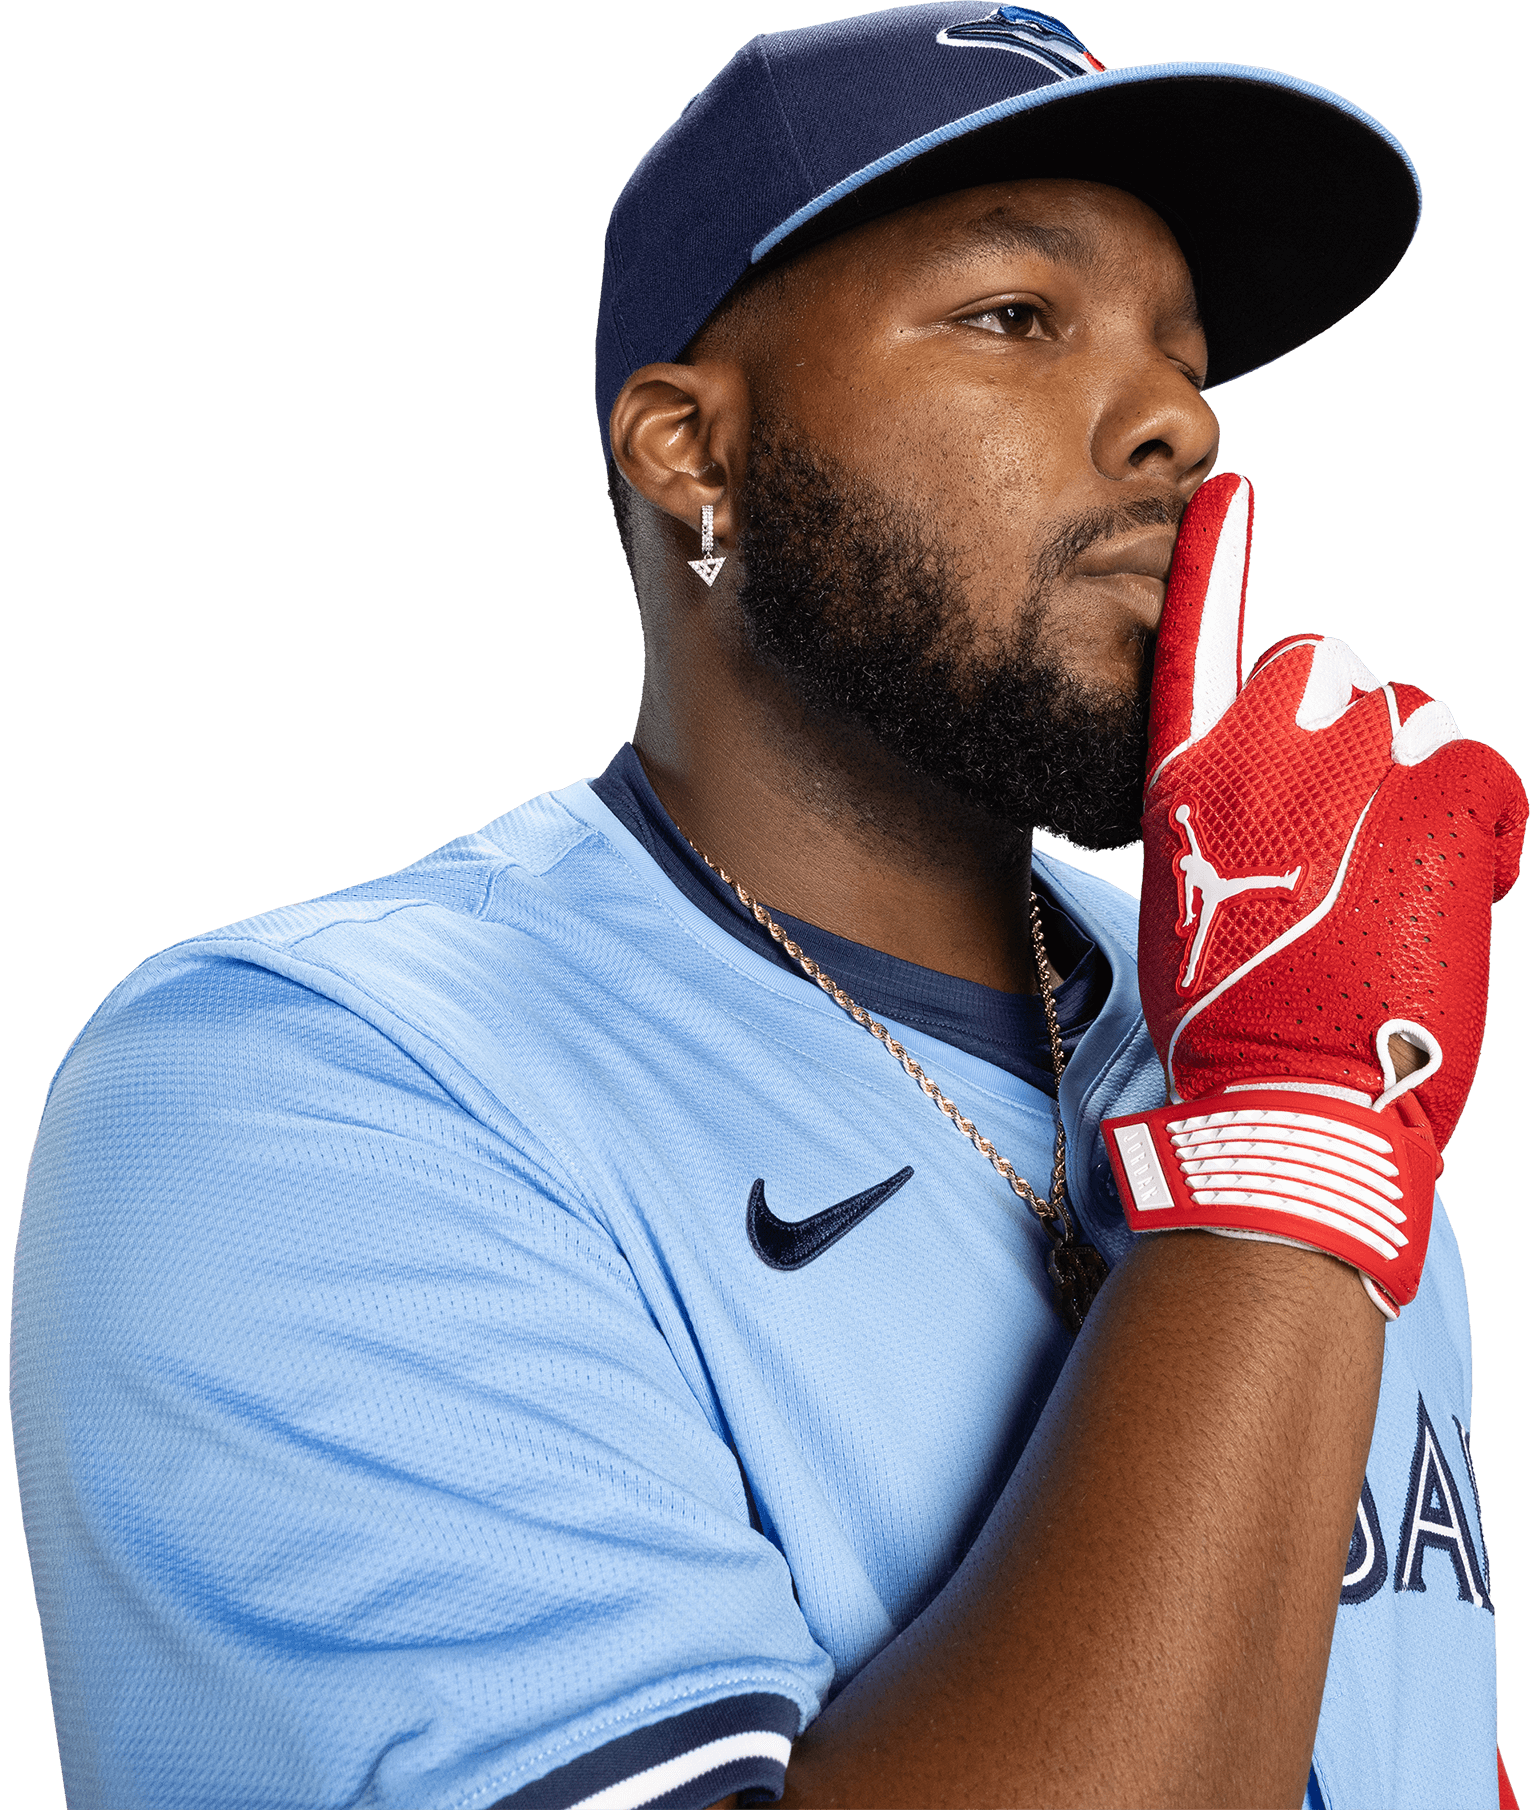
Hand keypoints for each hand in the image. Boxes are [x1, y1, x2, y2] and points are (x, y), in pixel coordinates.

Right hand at [1104, 473, 1525, 1312]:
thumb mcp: (1188, 910)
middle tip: (1353, 825)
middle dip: (1352, 730)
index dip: (1215, 567)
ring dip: (1418, 783)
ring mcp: (1351, 775)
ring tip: (1394, 880)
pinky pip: (1486, 772)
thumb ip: (1222, 826)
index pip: (1196, 648)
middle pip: (1331, 666)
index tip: (1233, 500)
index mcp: (1185, 784)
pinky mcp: (1437, 809)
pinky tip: (1458, 886)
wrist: (1294, 1102)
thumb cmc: (1234, 1025)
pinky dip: (1486, 826)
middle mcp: (1259, 757)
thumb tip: (1281, 804)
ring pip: (1417, 717)